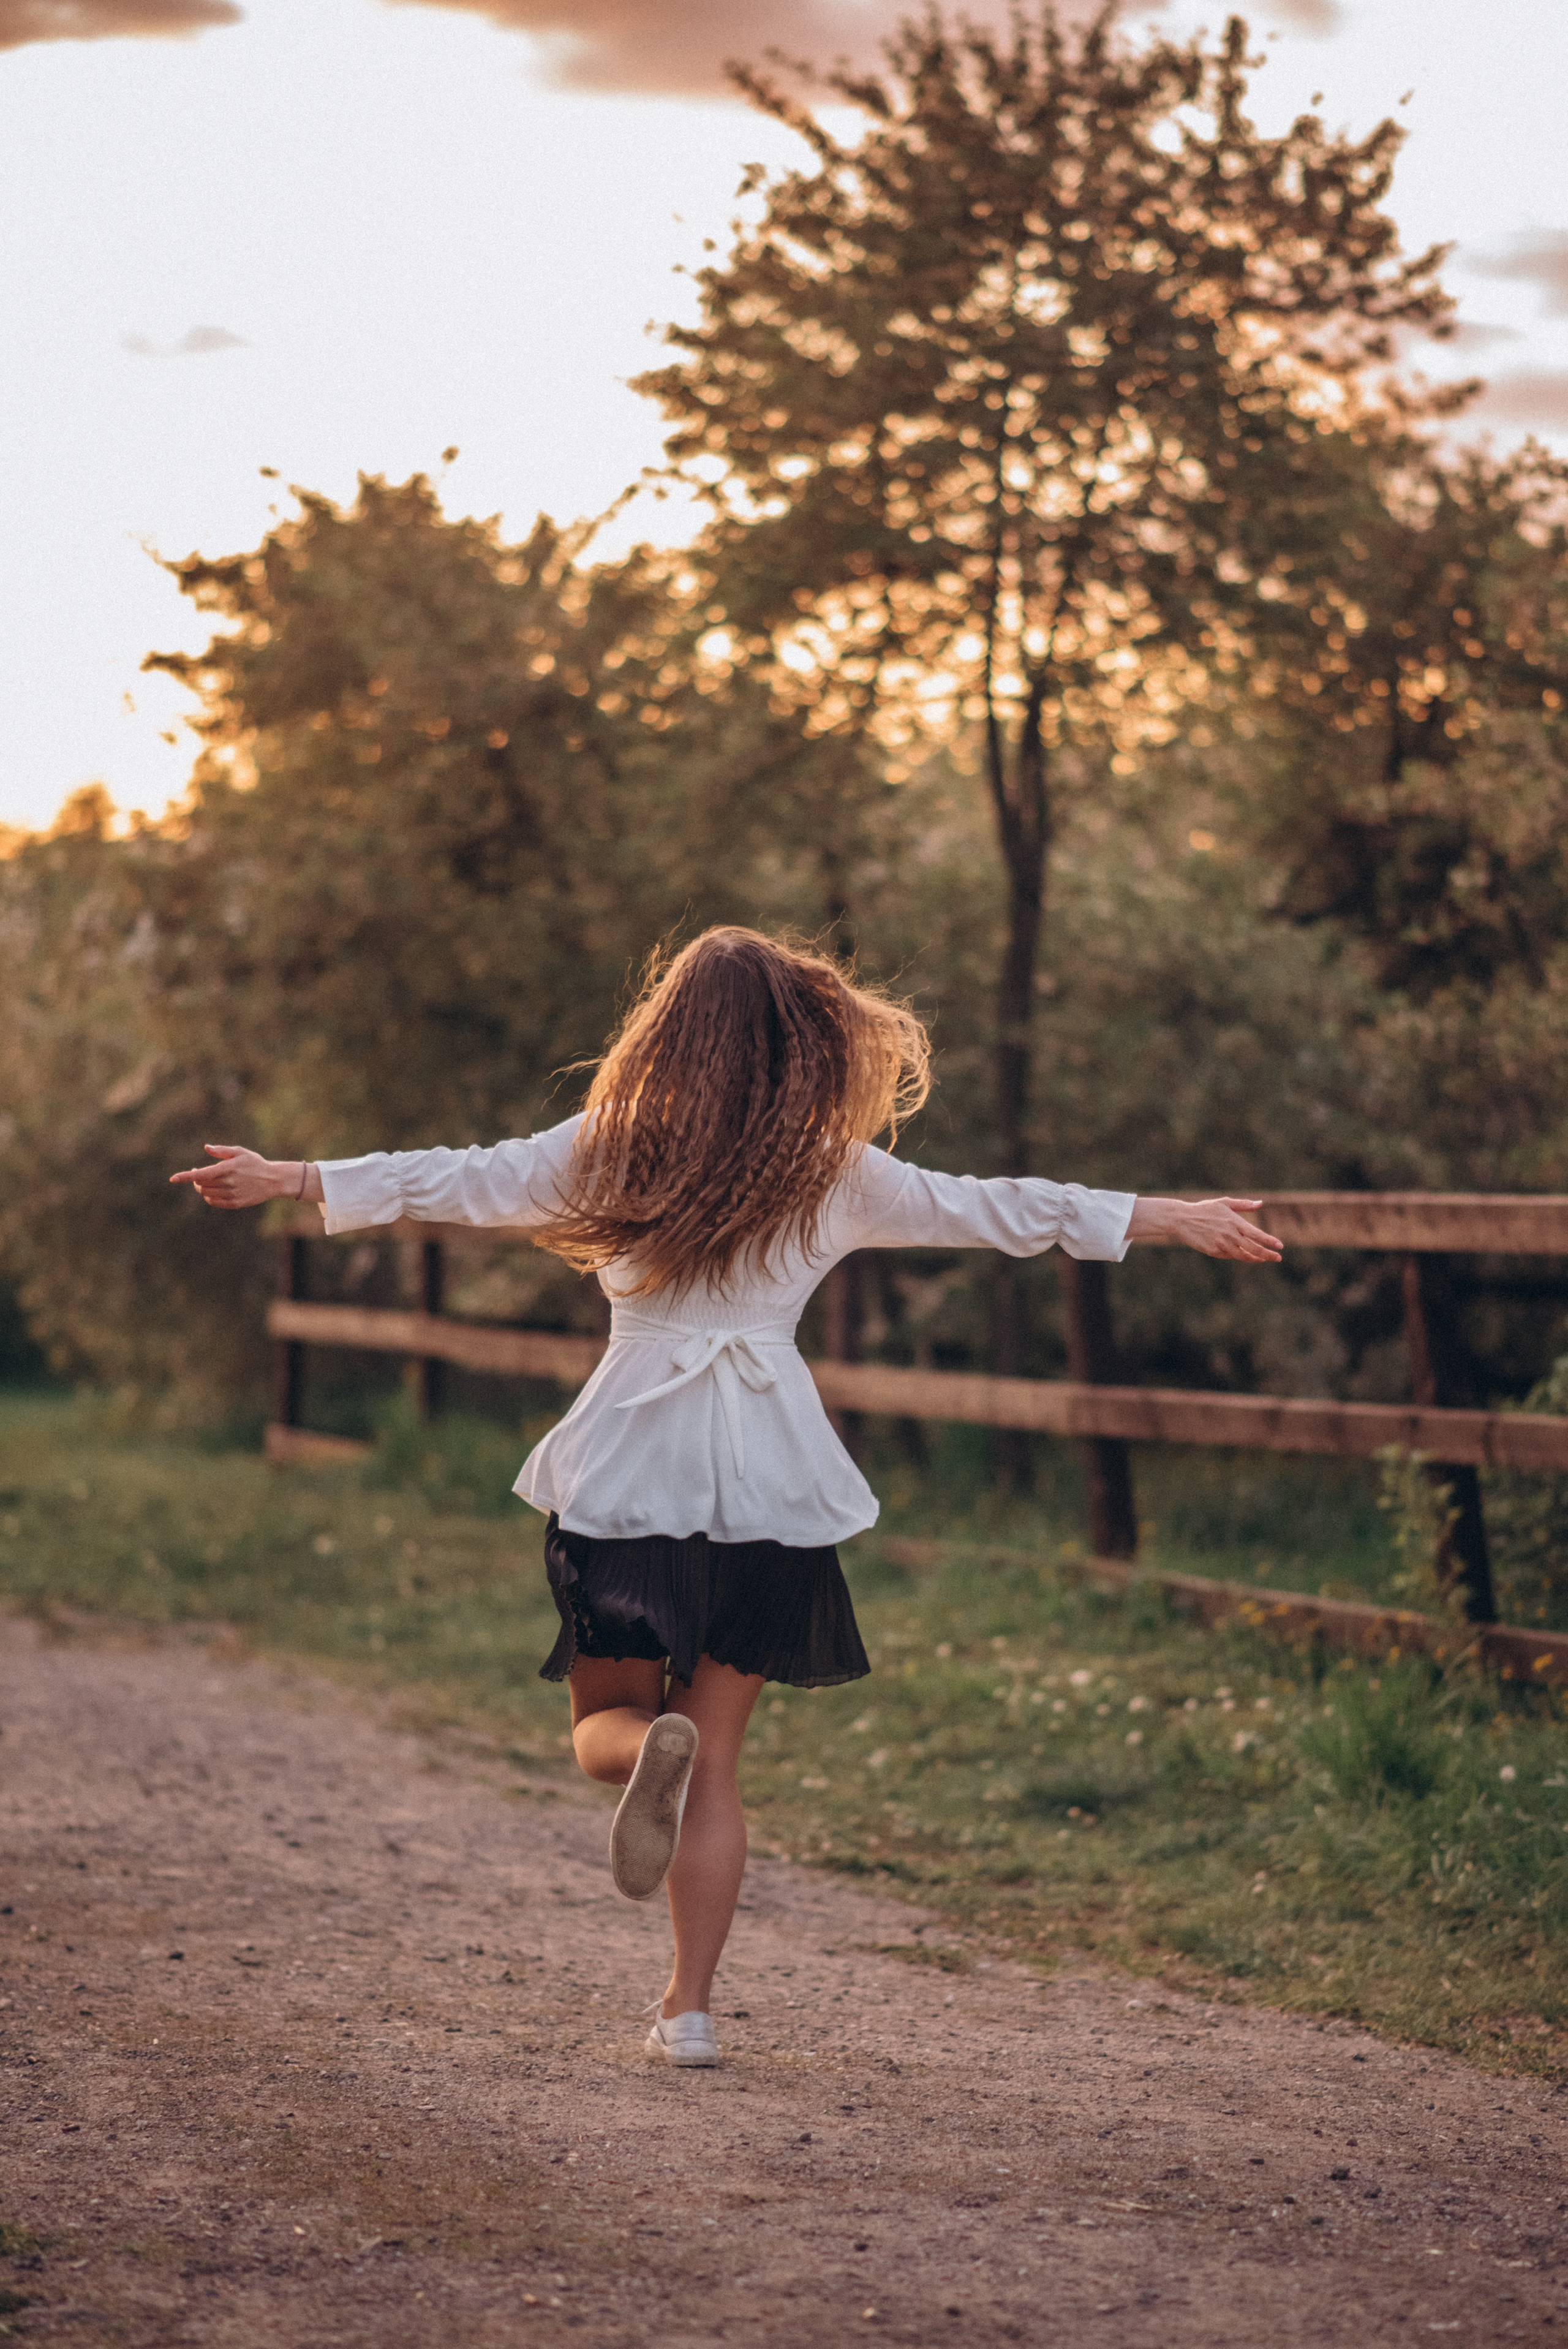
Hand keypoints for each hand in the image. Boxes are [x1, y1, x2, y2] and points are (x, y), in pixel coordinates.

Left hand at [169, 1144, 294, 1209]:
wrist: (273, 1180)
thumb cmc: (255, 1163)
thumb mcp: (240, 1152)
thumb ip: (221, 1150)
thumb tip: (206, 1147)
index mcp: (227, 1169)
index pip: (200, 1175)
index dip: (185, 1177)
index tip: (173, 1178)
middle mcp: (228, 1183)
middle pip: (201, 1184)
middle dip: (196, 1179)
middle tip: (198, 1174)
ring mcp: (231, 1194)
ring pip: (206, 1193)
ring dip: (202, 1188)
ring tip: (208, 1181)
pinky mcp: (234, 1203)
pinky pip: (213, 1202)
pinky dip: (209, 1196)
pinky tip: (214, 1190)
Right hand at [1127, 1195, 1283, 1263]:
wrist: (1182, 1219)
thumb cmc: (1204, 1209)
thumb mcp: (1224, 1203)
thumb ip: (1243, 1204)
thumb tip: (1260, 1203)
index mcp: (1234, 1222)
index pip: (1257, 1234)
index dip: (1270, 1241)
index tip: (1280, 1246)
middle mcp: (1230, 1234)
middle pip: (1254, 1249)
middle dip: (1268, 1254)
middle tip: (1278, 1257)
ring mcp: (1221, 1244)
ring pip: (1243, 1255)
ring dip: (1256, 1258)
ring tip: (1264, 1259)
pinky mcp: (1213, 1251)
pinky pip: (1230, 1255)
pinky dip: (1238, 1255)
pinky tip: (1245, 1255)